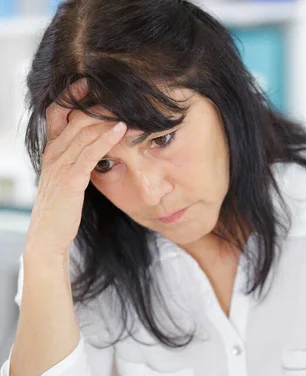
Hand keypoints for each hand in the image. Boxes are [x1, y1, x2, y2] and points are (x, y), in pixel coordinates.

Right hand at [24, 78, 126, 258]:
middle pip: (74, 117)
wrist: (49, 236)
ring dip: (107, 118)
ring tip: (129, 108)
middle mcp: (53, 153)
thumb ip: (76, 160)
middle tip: (119, 92)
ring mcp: (60, 165)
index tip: (91, 83)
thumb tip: (94, 148)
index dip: (72, 95)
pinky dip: (106, 139)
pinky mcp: (71, 179)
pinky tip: (121, 129)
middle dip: (97, 103)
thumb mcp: (66, 178)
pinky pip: (90, 153)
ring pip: (84, 131)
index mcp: (51, 150)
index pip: (57, 112)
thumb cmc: (61, 209)